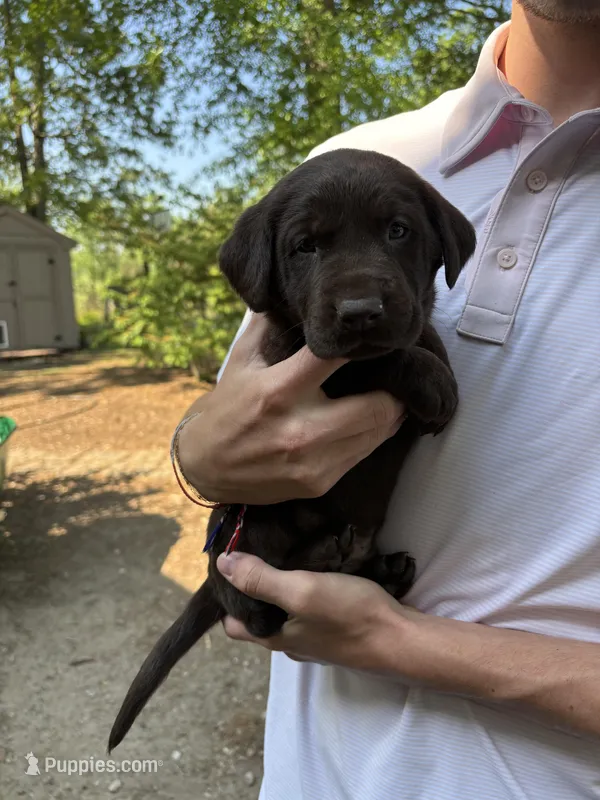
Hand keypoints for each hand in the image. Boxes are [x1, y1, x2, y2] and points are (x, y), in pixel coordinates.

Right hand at [178, 313, 404, 504]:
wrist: (205, 467)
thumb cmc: (227, 407)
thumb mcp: (240, 361)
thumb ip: (266, 325)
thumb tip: (286, 289)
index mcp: (279, 390)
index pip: (335, 358)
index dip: (361, 346)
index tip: (373, 338)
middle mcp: (300, 429)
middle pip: (377, 406)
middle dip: (393, 388)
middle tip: (398, 373)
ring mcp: (313, 461)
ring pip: (378, 432)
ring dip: (390, 412)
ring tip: (391, 394)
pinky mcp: (319, 482)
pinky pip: (364, 454)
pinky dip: (373, 435)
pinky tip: (371, 421)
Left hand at [217, 551, 415, 670]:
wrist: (401, 638)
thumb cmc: (348, 615)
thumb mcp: (301, 591)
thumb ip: (261, 579)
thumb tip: (222, 564)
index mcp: (274, 638)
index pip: (233, 624)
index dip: (227, 597)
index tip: (230, 563)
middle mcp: (291, 642)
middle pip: (259, 616)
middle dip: (253, 587)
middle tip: (256, 550)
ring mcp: (316, 639)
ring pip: (286, 612)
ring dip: (282, 587)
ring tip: (284, 553)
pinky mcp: (337, 631)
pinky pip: (311, 609)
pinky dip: (307, 590)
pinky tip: (316, 568)